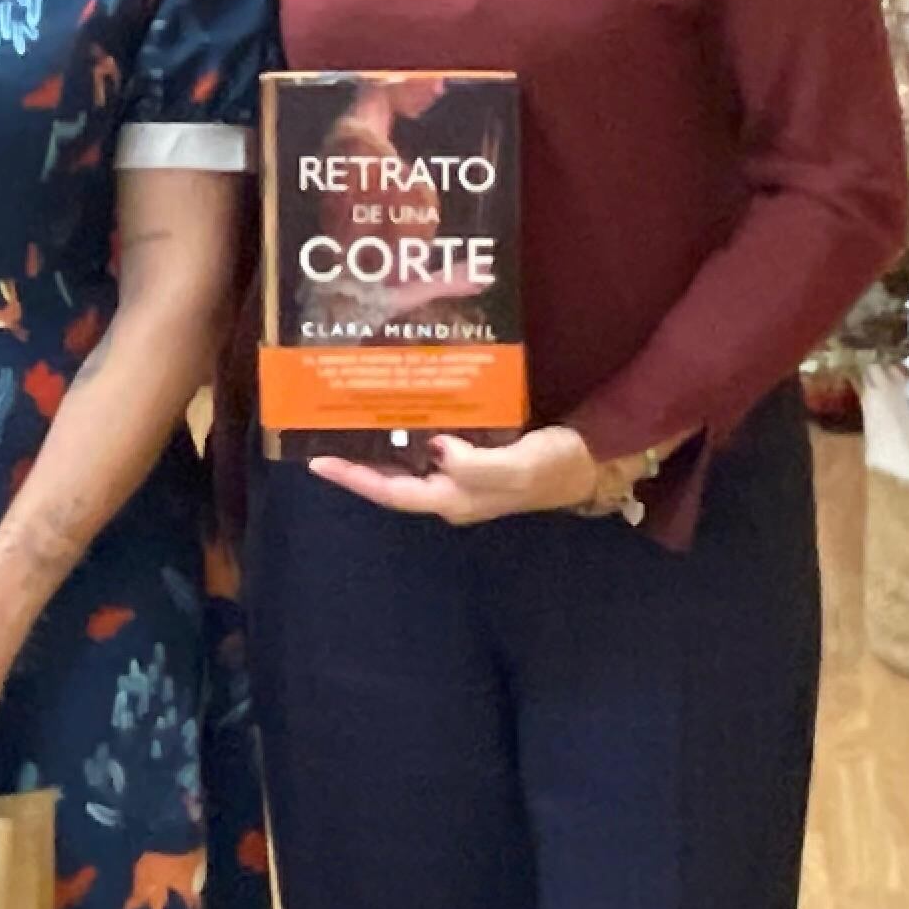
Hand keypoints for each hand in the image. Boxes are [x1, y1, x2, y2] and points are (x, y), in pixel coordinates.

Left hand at [307, 423, 602, 525]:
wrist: (589, 461)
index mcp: (453, 500)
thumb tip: (434, 448)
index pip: (391, 492)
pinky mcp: (472, 458)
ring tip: (350, 417)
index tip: (318, 461)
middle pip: (391, 479)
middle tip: (326, 430)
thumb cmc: (553, 466)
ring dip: (380, 443)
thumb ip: (474, 464)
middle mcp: (449, 492)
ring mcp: (460, 476)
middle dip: (358, 458)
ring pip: (407, 463)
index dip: (354, 477)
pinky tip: (401, 408)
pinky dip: (410, 430)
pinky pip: (429, 446)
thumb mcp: (516, 467)